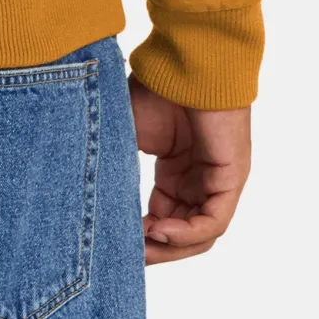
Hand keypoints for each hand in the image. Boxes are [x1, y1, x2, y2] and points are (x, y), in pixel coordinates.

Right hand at [128, 75, 250, 264]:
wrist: (181, 62)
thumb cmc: (154, 89)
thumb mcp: (125, 135)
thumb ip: (115, 167)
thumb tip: (88, 197)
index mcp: (176, 171)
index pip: (162, 217)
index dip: (140, 234)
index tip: (113, 242)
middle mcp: (199, 180)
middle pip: (182, 233)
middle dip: (155, 249)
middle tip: (126, 256)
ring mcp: (217, 181)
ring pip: (199, 235)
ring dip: (170, 247)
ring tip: (142, 247)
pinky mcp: (231, 178)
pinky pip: (213, 221)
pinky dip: (187, 233)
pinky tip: (159, 230)